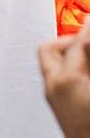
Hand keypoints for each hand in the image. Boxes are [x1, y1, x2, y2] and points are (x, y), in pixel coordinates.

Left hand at [40, 22, 89, 137]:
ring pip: (52, 63)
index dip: (89, 31)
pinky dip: (72, 69)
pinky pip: (58, 77)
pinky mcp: (59, 106)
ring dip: (71, 54)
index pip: (78, 43)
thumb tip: (89, 32)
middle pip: (51, 49)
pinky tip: (86, 74)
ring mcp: (53, 97)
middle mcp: (52, 86)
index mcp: (65, 80)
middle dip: (74, 41)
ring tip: (89, 58)